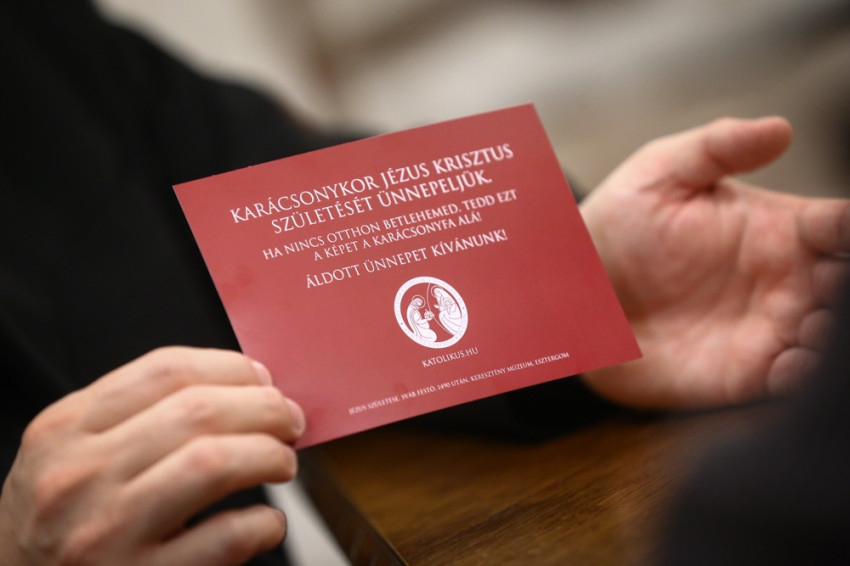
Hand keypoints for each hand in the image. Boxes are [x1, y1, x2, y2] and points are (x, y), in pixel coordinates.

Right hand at [0, 346, 304, 564]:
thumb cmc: (55, 523)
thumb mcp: (67, 454)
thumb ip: (133, 415)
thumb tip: (239, 388)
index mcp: (64, 430)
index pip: (166, 370)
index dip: (233, 368)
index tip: (263, 381)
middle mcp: (80, 476)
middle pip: (199, 411)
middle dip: (265, 408)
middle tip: (289, 421)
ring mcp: (107, 532)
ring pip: (214, 462)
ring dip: (269, 455)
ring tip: (282, 461)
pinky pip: (225, 537)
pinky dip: (263, 523)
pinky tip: (266, 522)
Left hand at [580, 117, 849, 408]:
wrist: (576, 290)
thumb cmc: (620, 223)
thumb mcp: (662, 172)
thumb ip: (718, 146)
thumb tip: (780, 128)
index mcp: (782, 228)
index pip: (843, 227)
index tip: (839, 229)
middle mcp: (788, 281)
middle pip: (848, 287)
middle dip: (849, 292)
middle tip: (829, 290)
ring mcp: (770, 329)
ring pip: (829, 337)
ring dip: (833, 338)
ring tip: (812, 329)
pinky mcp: (745, 373)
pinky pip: (791, 381)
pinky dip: (803, 377)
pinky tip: (789, 365)